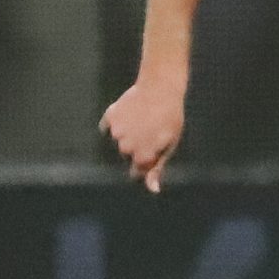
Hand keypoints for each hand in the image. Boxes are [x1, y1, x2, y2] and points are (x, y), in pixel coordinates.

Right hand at [101, 76, 184, 192]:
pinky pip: (108, 126)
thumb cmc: (170, 118)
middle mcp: (126, 147)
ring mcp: (116, 132)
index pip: (137, 172)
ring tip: (142, 121)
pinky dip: (116, 123)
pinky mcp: (110, 117)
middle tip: (151, 131)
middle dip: (137, 148)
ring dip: (127, 135)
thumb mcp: (170, 145)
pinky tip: (128, 115)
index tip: (154, 150)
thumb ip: (158, 168)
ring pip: (119, 140)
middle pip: (127, 155)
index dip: (145, 163)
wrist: (161, 88)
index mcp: (143, 156)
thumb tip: (153, 190)